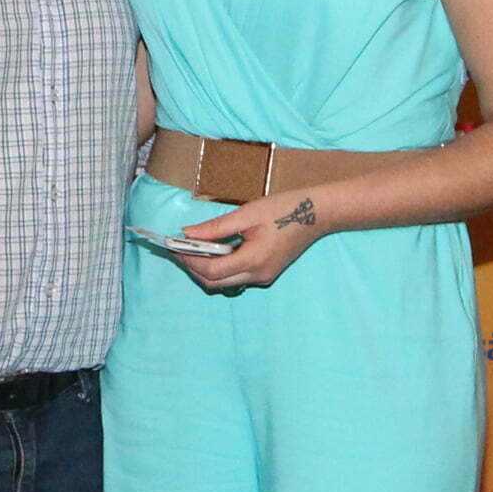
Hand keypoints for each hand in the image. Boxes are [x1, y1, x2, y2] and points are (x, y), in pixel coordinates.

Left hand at [175, 191, 324, 290]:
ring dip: (206, 270)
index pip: (212, 271)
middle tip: (180, 249)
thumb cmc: (284, 208)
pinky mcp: (266, 274)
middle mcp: (259, 275)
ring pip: (224, 283)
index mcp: (254, 259)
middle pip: (214, 283)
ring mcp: (264, 278)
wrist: (317, 214)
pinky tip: (217, 250)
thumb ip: (216, 227)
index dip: (190, 261)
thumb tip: (187, 233)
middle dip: (193, 268)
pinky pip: (236, 278)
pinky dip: (221, 268)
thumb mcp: (247, 213)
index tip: (175, 247)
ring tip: (195, 249)